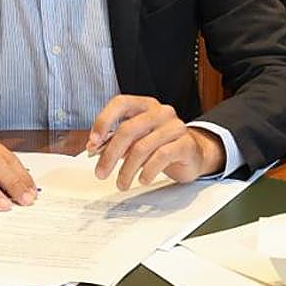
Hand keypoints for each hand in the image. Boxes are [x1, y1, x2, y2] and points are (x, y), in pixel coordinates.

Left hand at [87, 95, 225, 189]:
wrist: (193, 153)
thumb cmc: (161, 144)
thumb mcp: (137, 139)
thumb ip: (117, 140)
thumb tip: (95, 148)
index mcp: (146, 106)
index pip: (120, 103)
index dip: (103, 121)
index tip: (93, 142)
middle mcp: (161, 112)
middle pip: (128, 129)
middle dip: (110, 154)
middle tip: (101, 172)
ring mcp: (175, 127)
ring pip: (142, 147)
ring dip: (126, 170)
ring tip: (121, 183)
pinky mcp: (185, 144)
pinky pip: (160, 157)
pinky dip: (147, 172)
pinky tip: (142, 179)